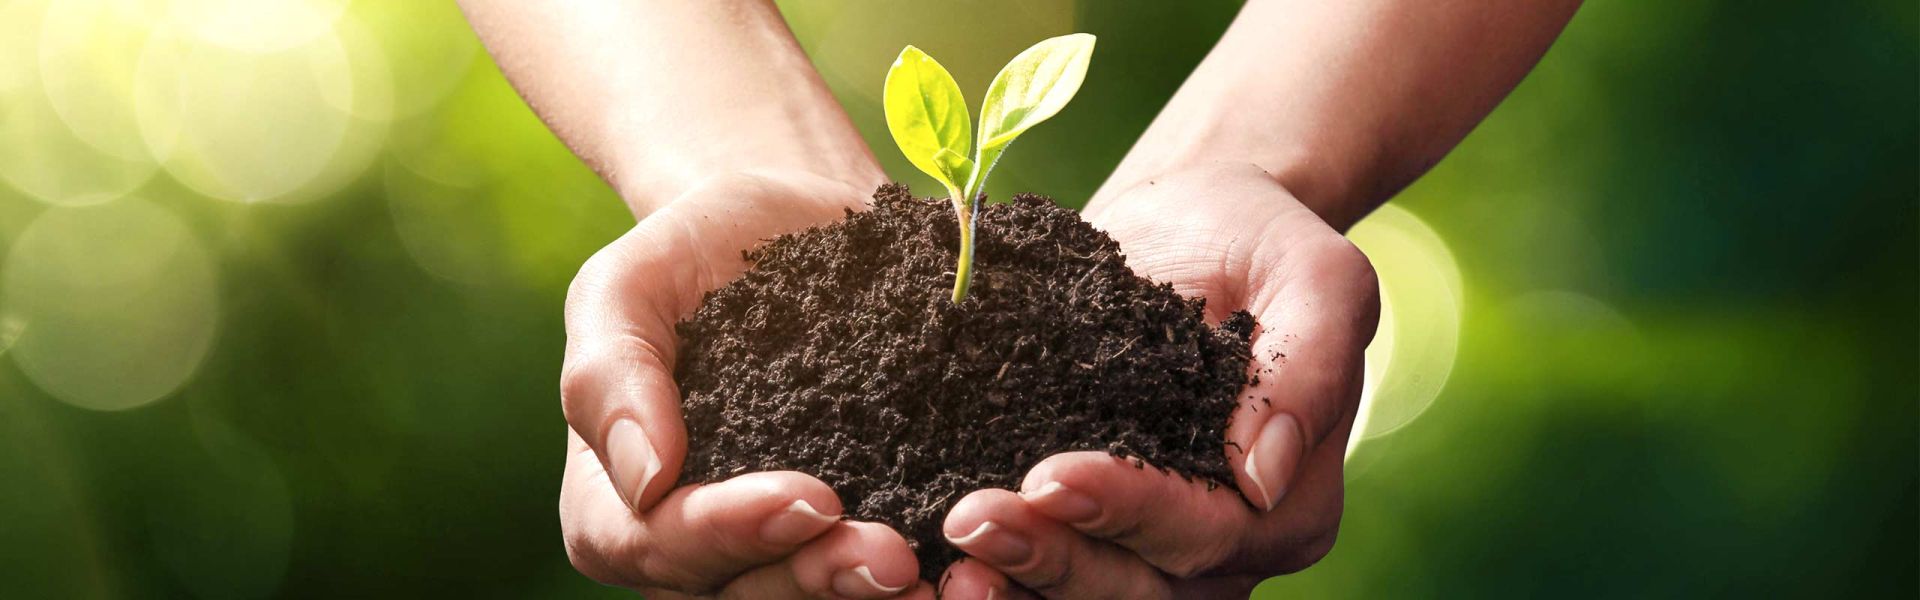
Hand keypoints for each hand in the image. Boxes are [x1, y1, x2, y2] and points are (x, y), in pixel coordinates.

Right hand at [559, 171, 932, 597]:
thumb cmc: (691, 251)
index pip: (654, 543)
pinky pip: (862, 577)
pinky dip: (910, 583)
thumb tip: (647, 481)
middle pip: (736, 593)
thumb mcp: (625, 287)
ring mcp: (767, 548)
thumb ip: (610, 375)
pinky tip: (960, 574)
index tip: (811, 495)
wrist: (788, 215)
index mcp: (612, 502)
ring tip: (925, 572)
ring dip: (861, 595)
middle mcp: (688, 544)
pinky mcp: (842, 530)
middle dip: (813, 577)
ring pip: (802, 597)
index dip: (728, 533)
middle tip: (891, 555)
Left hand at [936, 164, 1379, 598]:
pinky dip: (999, 569)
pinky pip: (1047, 572)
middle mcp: (1225, 545)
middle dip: (1054, 557)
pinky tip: (937, 553)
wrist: (1192, 223)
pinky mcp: (1091, 527)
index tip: (1050, 474)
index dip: (1130, 511)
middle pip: (1139, 585)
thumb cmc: (1263, 240)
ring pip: (1089, 595)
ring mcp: (1153, 548)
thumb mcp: (1317, 274)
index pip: (1207, 530)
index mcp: (1290, 503)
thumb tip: (1264, 476)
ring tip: (949, 545)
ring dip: (1017, 578)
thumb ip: (1308, 366)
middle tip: (971, 518)